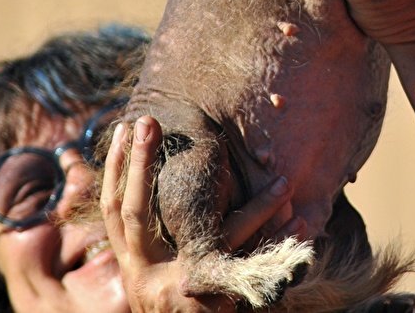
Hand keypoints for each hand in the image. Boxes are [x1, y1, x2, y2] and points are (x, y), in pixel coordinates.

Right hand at [100, 116, 298, 312]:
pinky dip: (278, 247)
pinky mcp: (213, 309)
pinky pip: (252, 270)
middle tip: (148, 119)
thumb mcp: (154, 285)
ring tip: (285, 178)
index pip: (114, 212)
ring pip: (218, 239)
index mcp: (134, 269)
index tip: (128, 127)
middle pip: (135, 214)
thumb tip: (151, 187)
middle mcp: (146, 280)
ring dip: (258, 208)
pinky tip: (300, 222)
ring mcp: (177, 295)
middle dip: (142, 165)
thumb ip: (155, 247)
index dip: (117, 170)